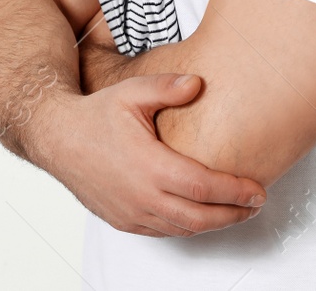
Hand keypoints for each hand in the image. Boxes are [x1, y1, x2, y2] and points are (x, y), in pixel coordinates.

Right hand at [36, 73, 265, 236]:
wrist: (58, 138)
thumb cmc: (95, 115)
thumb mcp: (132, 93)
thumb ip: (167, 86)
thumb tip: (198, 83)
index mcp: (150, 166)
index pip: (204, 188)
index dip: (236, 192)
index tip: (257, 190)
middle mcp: (142, 196)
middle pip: (201, 217)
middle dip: (234, 213)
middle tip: (255, 204)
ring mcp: (132, 213)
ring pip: (183, 229)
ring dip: (212, 223)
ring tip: (234, 210)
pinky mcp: (124, 221)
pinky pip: (164, 231)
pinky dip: (187, 226)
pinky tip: (199, 213)